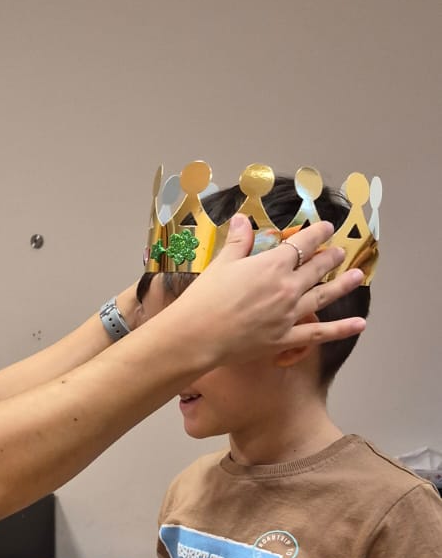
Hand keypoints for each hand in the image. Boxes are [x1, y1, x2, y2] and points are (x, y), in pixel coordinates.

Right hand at [175, 216, 365, 362]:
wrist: (197, 335)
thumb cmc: (205, 298)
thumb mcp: (221, 263)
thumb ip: (239, 241)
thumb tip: (243, 219)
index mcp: (273, 265)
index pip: (302, 244)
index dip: (317, 233)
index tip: (327, 228)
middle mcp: (288, 287)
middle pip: (317, 268)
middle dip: (331, 257)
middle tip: (340, 251)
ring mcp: (290, 314)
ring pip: (324, 296)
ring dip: (343, 285)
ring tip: (357, 276)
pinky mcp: (286, 338)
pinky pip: (319, 333)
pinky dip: (341, 329)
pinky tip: (360, 324)